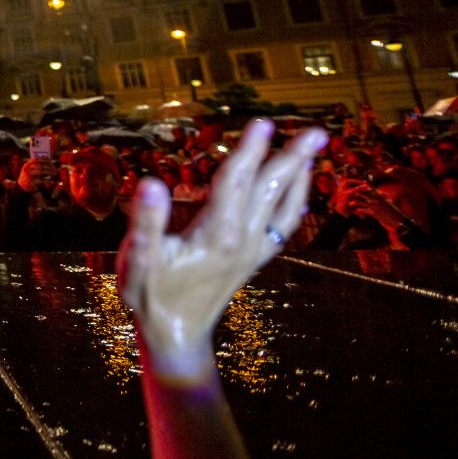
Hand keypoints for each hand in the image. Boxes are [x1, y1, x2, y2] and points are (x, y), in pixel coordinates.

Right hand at [117, 120, 325, 382]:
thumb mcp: (140, 259)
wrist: (175, 336)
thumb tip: (151, 181)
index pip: (237, 182)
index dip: (249, 151)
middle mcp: (242, 239)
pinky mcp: (251, 261)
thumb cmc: (152, 295)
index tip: (263, 122)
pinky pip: (283, 228)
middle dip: (292, 158)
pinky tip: (298, 195)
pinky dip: (294, 206)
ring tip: (312, 152)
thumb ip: (148, 221)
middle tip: (317, 132)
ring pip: (285, 208)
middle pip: (271, 190)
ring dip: (300, 178)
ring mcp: (251, 251)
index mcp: (217, 234)